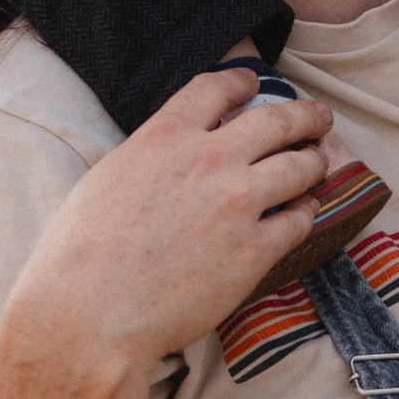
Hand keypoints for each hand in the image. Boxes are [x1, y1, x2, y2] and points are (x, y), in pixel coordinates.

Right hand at [0, 70, 331, 398]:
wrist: (91, 317)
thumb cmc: (79, 256)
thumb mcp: (107, 179)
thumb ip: (150, 157)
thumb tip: (171, 154)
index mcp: (165, 136)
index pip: (216, 87)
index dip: (242, 81)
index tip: (253, 84)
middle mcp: (210, 160)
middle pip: (277, 119)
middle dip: (304, 115)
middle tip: (318, 118)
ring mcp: (239, 203)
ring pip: (299, 165)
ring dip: (313, 160)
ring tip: (319, 161)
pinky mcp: (255, 250)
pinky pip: (299, 220)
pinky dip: (306, 211)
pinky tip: (305, 210)